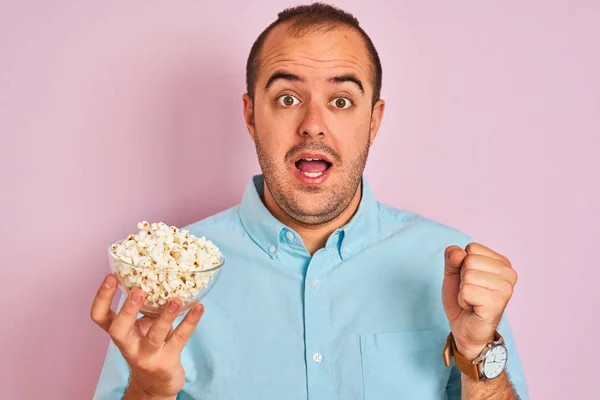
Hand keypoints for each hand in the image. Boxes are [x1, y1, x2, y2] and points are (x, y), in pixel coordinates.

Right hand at [90, 274, 204, 397]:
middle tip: (138, 291)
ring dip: (166, 316)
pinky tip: (199, 307)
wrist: (156, 383)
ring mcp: (147, 355)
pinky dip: (191, 321)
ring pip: (154, 335)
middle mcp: (128, 345)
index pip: (99, 316)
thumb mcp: (141, 326)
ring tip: (176, 299)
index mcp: (119, 332)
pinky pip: (180, 338)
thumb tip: (158, 272)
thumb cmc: (149, 345)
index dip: (102, 297)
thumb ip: (146, 306)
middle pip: (118, 329)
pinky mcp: (167, 361)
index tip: (111, 276)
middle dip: (127, 310)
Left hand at [442, 243, 517, 359]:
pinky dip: (463, 300)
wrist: (464, 329)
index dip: (462, 265)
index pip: (472, 248)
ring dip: (463, 291)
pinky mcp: (497, 303)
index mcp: (503, 263)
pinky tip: (473, 308)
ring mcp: (506, 289)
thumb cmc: (463, 299)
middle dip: (462, 278)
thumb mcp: (453, 273)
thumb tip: (459, 252)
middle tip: (471, 293)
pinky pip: (466, 290)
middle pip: (469, 260)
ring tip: (472, 301)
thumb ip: (453, 257)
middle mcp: (509, 274)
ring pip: (468, 275)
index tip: (471, 281)